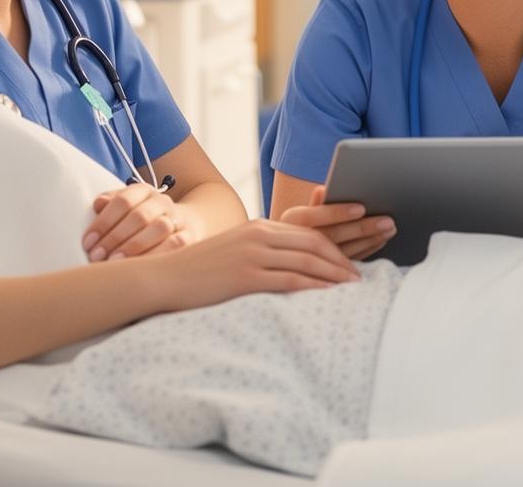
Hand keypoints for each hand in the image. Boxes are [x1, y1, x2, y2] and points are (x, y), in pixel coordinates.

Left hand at [84, 183, 186, 261]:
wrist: (183, 224)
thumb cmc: (142, 220)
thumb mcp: (125, 208)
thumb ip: (110, 205)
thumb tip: (98, 204)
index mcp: (143, 191)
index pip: (123, 201)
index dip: (103, 222)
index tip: (88, 243)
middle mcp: (162, 202)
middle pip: (140, 215)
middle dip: (115, 238)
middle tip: (97, 257)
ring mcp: (177, 218)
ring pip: (160, 228)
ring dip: (135, 246)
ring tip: (116, 263)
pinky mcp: (189, 236)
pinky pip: (176, 244)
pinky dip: (157, 255)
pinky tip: (141, 267)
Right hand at [150, 219, 360, 310]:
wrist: (162, 278)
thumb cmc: (199, 271)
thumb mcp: (234, 251)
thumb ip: (262, 252)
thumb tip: (290, 267)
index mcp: (259, 226)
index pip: (307, 233)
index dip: (333, 248)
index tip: (349, 265)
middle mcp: (259, 235)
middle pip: (313, 244)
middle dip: (340, 261)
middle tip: (359, 279)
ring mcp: (252, 254)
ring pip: (306, 261)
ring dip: (333, 276)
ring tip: (351, 289)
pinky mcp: (245, 276)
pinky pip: (289, 280)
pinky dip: (313, 287)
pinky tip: (328, 296)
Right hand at [278, 186, 395, 260]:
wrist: (280, 256)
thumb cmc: (297, 229)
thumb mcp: (301, 215)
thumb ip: (316, 204)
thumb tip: (323, 189)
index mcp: (290, 222)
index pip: (314, 215)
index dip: (337, 213)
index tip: (361, 208)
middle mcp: (296, 243)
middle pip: (332, 235)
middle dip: (362, 228)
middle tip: (388, 221)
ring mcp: (309, 262)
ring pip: (341, 252)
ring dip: (368, 241)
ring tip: (389, 230)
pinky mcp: (323, 275)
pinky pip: (346, 264)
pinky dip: (364, 252)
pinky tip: (379, 242)